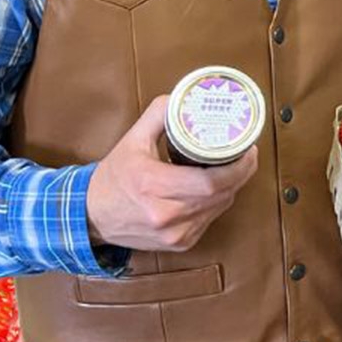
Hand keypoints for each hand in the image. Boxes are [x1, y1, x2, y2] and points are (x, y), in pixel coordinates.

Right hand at [85, 96, 259, 252]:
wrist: (92, 216)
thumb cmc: (113, 177)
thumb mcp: (132, 140)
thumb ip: (158, 115)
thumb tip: (183, 97)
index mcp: (153, 186)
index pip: (210, 182)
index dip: (237, 167)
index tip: (248, 149)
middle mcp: (166, 215)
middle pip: (220, 195)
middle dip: (240, 173)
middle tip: (247, 153)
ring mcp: (174, 234)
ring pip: (219, 207)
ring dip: (231, 188)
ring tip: (235, 167)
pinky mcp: (179, 243)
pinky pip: (209, 219)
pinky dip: (217, 203)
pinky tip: (217, 189)